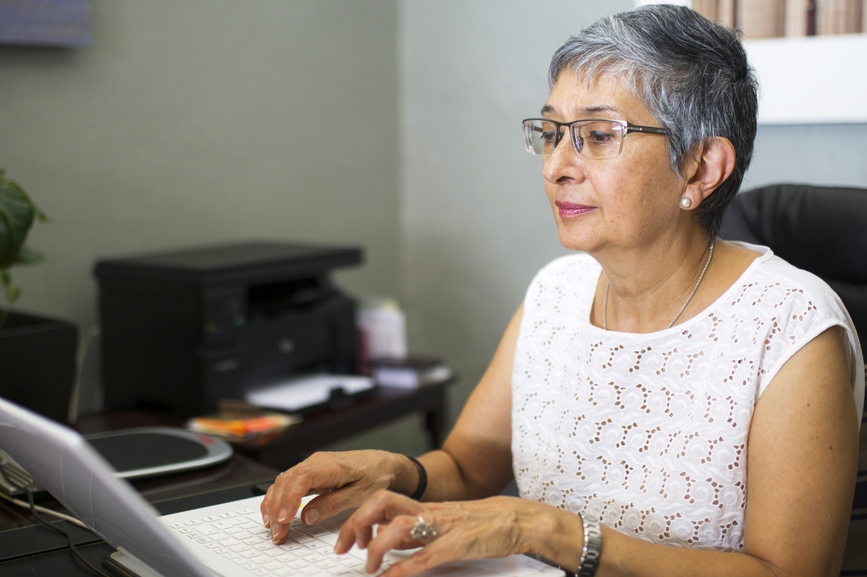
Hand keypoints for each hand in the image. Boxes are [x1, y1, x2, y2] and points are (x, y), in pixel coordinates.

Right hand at [260, 450, 412, 543]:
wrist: (384, 463)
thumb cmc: (375, 476)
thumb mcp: (360, 494)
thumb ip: (333, 504)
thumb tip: (307, 516)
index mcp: (330, 465)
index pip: (301, 479)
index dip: (289, 499)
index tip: (284, 519)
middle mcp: (316, 462)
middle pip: (287, 481)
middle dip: (277, 508)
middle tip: (277, 533)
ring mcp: (311, 465)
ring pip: (283, 481)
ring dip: (274, 504)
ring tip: (273, 527)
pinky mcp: (310, 472)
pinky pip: (288, 483)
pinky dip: (279, 498)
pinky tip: (276, 513)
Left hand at [335, 490, 542, 576]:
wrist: (517, 520)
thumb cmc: (481, 525)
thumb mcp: (441, 524)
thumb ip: (414, 531)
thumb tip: (384, 539)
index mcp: (424, 507)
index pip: (381, 501)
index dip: (357, 518)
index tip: (343, 541)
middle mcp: (429, 511)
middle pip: (382, 502)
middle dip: (356, 523)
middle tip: (343, 548)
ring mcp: (443, 526)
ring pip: (399, 524)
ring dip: (376, 547)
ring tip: (367, 568)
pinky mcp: (458, 543)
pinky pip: (425, 555)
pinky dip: (403, 568)